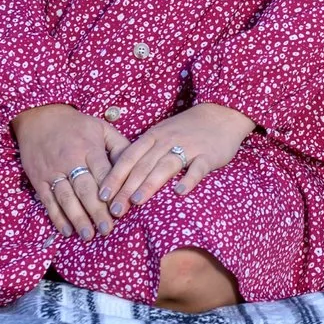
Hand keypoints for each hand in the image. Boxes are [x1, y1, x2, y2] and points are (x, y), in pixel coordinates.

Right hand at [15, 103, 128, 238]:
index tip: (122, 210)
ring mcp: (53, 171)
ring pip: (66, 197)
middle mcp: (71, 160)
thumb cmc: (76, 125)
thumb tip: (136, 164)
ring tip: (88, 235)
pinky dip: (57, 217)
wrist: (39, 117)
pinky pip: (48, 200)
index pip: (103, 173)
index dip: (113, 192)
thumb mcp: (100, 128)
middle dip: (97, 211)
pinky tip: (67, 230)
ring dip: (77, 218)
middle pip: (85, 189)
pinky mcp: (38, 179)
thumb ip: (119, 146)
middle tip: (108, 230)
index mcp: (89, 147)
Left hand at [101, 102, 257, 215]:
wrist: (221, 114)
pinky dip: (188, 180)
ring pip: (165, 166)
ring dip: (149, 184)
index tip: (102, 196)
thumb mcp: (161, 134)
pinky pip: (197, 168)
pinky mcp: (208, 155)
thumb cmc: (186, 129)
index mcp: (153, 136)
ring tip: (136, 201)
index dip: (115, 176)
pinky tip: (179, 192)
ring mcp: (188, 147)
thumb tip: (121, 180)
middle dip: (126, 188)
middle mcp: (167, 141)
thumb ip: (145, 153)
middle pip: (143, 166)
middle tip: (114, 209)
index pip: (128, 157)